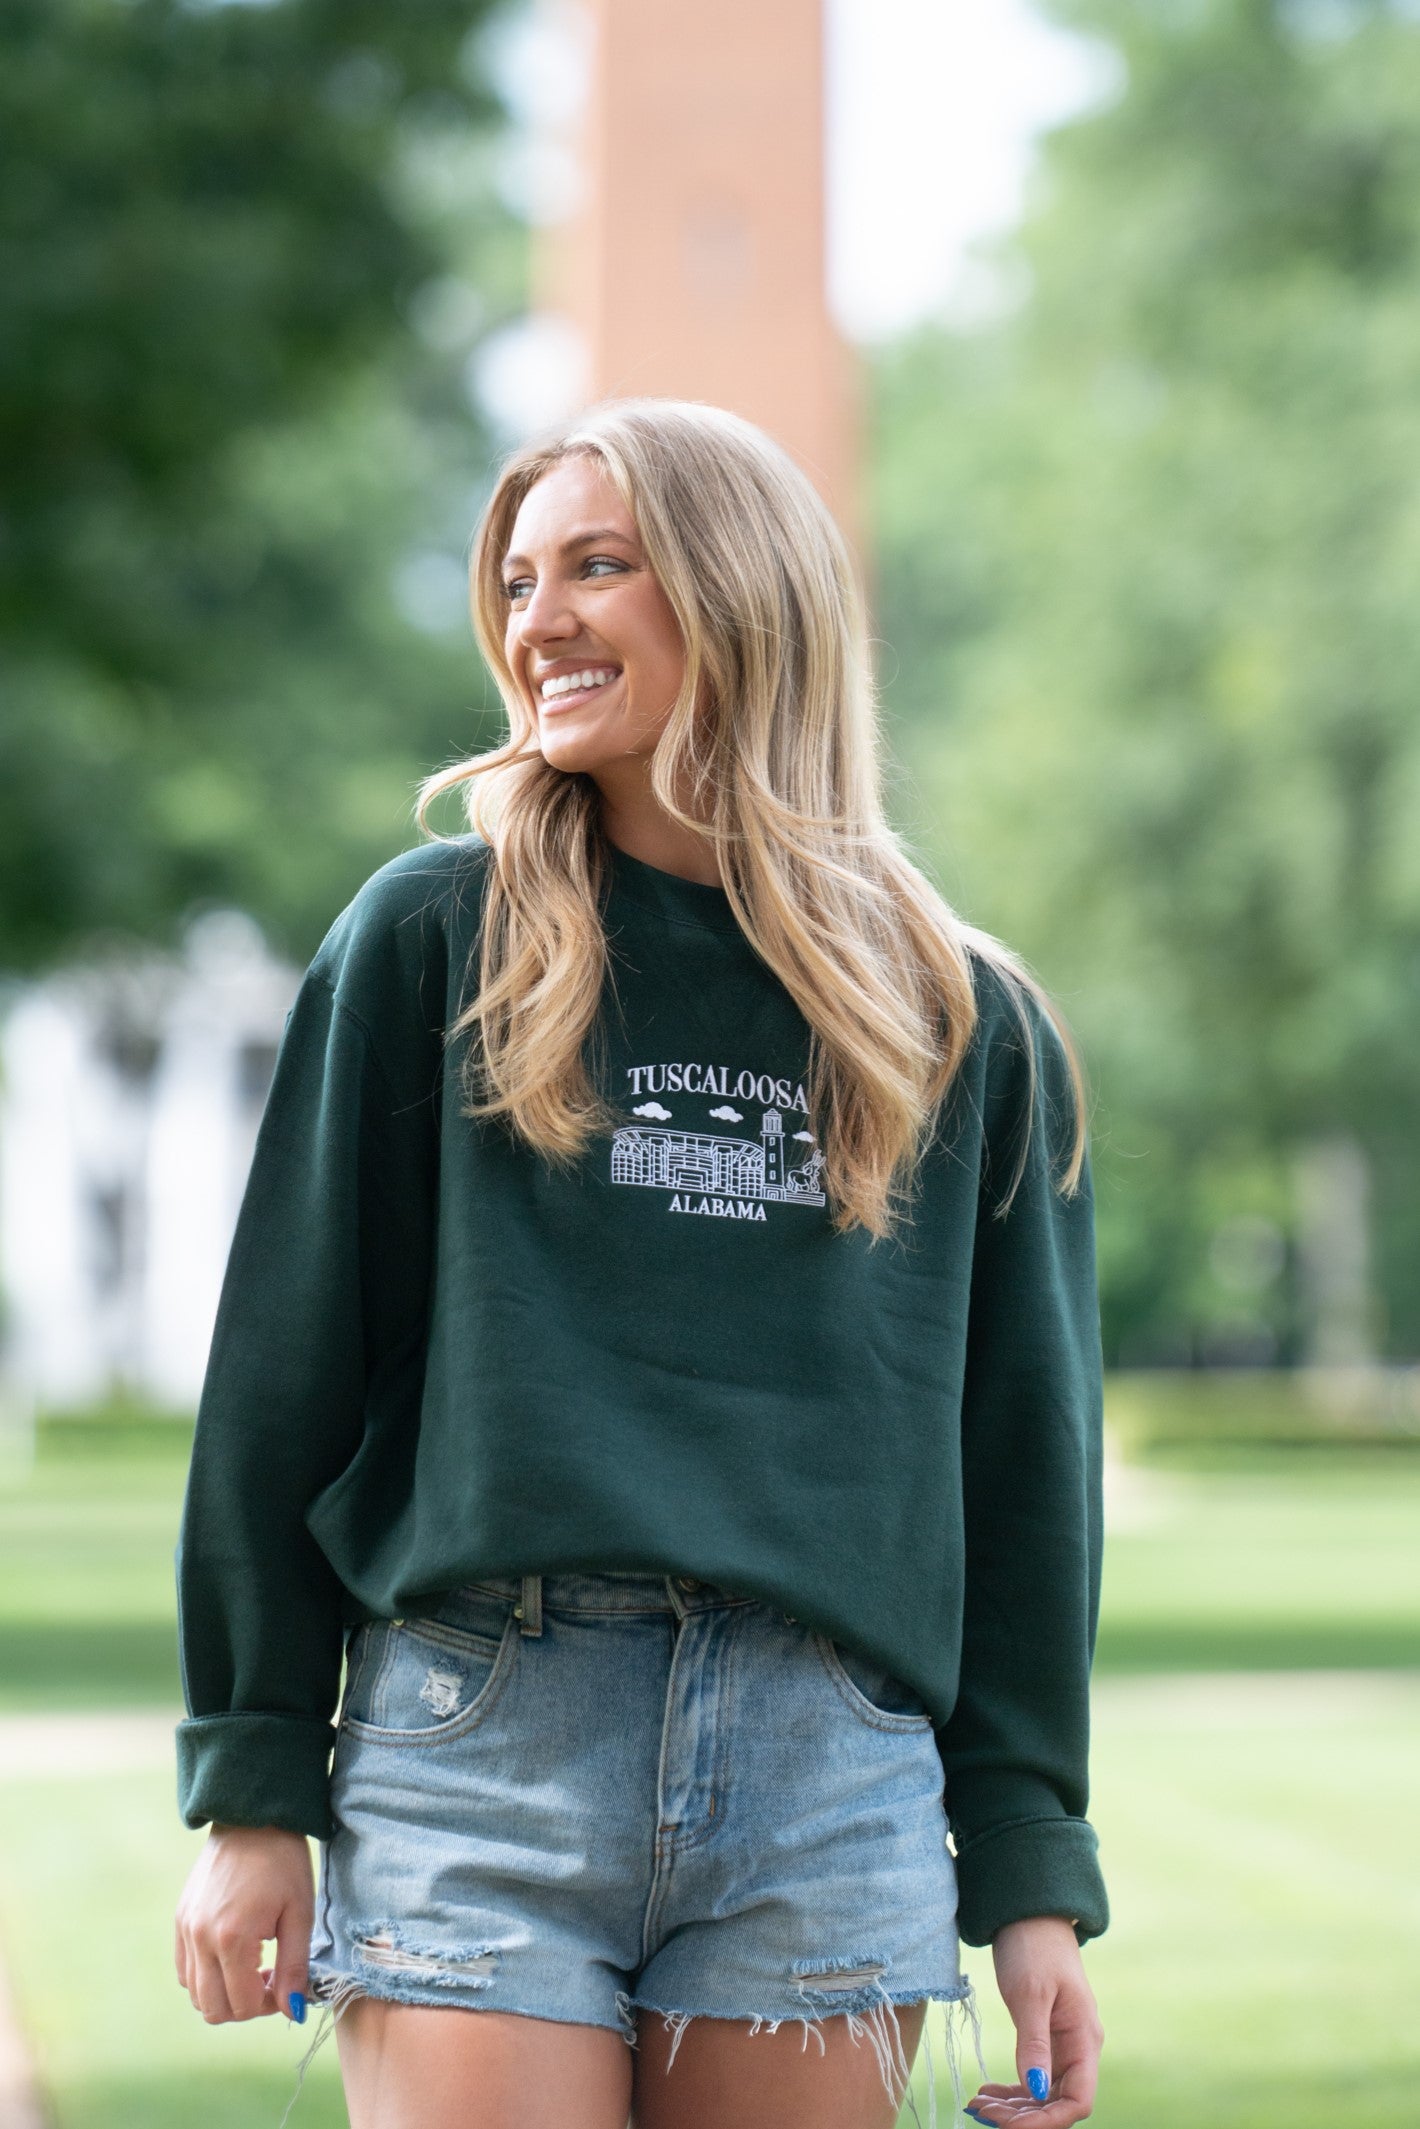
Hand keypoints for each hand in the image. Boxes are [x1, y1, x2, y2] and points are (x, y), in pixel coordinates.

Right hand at [174, 1823, 313, 2024]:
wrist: (253, 1819)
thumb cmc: (284, 1863)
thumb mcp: (300, 1914)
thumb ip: (294, 1968)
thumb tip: (293, 2012)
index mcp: (232, 1939)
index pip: (242, 2006)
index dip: (269, 2005)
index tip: (286, 1983)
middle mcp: (200, 1939)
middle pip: (212, 2009)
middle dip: (245, 2005)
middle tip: (271, 1979)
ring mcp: (185, 1929)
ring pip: (195, 1994)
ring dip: (224, 1993)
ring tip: (253, 1966)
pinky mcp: (180, 1920)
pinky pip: (184, 1970)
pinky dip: (206, 1976)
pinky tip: (233, 1955)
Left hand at [966, 1915, 1101, 2125]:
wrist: (1029, 1912)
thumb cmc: (1034, 1946)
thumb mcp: (1030, 1993)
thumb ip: (1035, 2043)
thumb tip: (1037, 2091)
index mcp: (1084, 2038)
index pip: (1078, 2100)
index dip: (1047, 2120)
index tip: (1010, 2125)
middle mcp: (1078, 2046)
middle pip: (1058, 2101)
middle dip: (1023, 2115)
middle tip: (982, 2112)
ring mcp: (1062, 2043)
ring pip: (1043, 2092)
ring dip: (1014, 2105)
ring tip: (979, 2104)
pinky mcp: (1045, 2036)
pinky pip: (1034, 2075)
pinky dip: (1013, 2088)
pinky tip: (989, 2090)